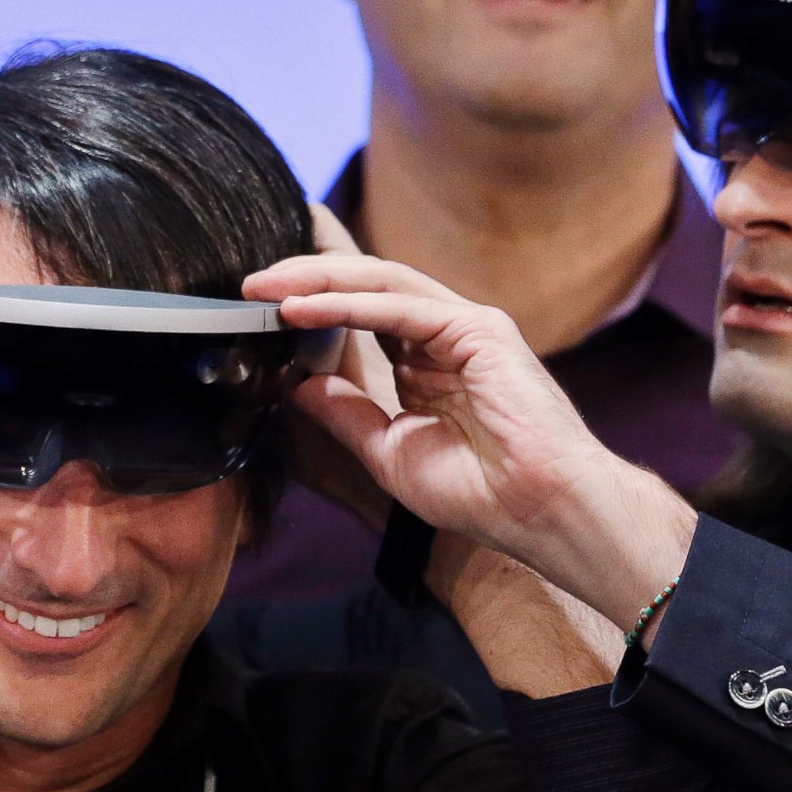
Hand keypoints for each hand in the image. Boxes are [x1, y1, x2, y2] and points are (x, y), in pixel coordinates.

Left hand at [243, 254, 691, 627]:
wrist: (541, 513)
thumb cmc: (482, 494)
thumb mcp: (389, 450)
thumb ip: (347, 413)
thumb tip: (295, 383)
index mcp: (429, 363)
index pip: (362, 314)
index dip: (312, 303)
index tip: (259, 306)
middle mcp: (446, 335)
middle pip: (367, 287)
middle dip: (305, 279)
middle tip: (250, 284)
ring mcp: (465, 327)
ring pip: (381, 283)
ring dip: (318, 280)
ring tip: (267, 287)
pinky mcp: (479, 329)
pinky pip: (401, 306)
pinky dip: (348, 304)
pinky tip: (303, 308)